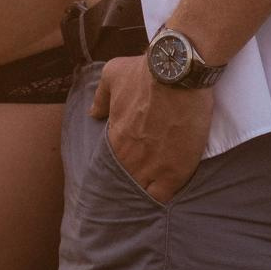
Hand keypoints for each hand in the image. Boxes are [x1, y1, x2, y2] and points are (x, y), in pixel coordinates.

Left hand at [91, 53, 214, 201]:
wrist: (177, 74)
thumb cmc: (145, 73)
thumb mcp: (113, 75)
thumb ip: (101, 97)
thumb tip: (93, 113)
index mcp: (115, 139)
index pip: (111, 165)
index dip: (120, 167)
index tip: (129, 163)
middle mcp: (130, 158)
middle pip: (127, 181)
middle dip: (133, 180)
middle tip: (144, 175)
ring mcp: (152, 167)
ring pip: (143, 192)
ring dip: (147, 189)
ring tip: (155, 185)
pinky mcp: (175, 171)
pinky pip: (164, 196)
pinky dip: (163, 196)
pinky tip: (167, 190)